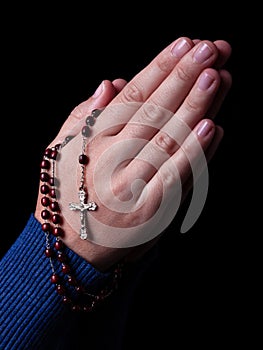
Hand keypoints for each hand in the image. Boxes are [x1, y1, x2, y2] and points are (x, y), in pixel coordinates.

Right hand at [35, 37, 231, 270]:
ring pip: (169, 139)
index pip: (131, 95)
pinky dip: (195, 153)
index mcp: (92, 139)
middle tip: (212, 49)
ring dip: (196, 107)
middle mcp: (111, 158)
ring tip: (218, 76)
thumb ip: (85, 115)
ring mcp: (132, 184)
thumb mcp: (62, 149)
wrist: (73, 247)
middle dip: (184, 77)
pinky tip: (214, 128)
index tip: (185, 43)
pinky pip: (175, 178)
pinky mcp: (151, 211)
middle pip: (154, 110)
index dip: (159, 68)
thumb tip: (110, 82)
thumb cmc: (69, 193)